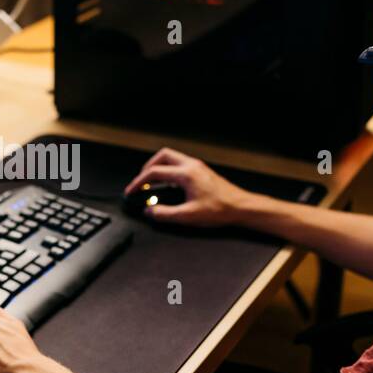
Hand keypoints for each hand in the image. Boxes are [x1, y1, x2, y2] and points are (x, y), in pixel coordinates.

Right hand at [123, 147, 271, 226]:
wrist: (241, 207)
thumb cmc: (220, 209)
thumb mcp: (188, 216)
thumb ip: (165, 213)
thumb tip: (150, 211)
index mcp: (186, 174)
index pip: (155, 172)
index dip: (139, 182)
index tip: (131, 190)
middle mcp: (191, 165)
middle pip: (162, 156)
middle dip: (147, 167)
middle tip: (141, 181)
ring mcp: (197, 166)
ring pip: (171, 157)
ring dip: (158, 166)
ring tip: (152, 181)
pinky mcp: (201, 171)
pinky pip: (179, 163)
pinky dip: (169, 169)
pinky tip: (168, 184)